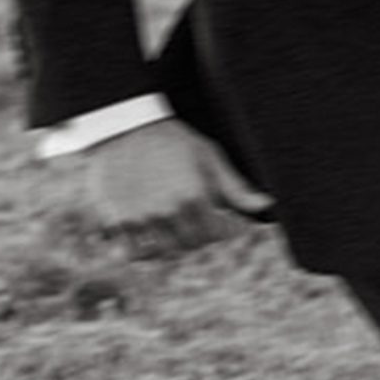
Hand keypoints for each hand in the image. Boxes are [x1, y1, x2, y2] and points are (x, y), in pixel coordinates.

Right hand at [85, 118, 272, 259]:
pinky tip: (148, 234)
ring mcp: (139, 218)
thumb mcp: (208, 156)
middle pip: (190, 245)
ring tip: (174, 229)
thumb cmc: (171, 139)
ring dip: (170, 246)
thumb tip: (265, 205)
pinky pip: (131, 251)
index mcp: (193, 197)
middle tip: (198, 223)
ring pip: (162, 253)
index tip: (223, 222)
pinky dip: (140, 250)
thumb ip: (235, 187)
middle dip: (198, 236)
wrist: (122, 126)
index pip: (216, 234)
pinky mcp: (114, 220)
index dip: (222, 230)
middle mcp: (166, 212)